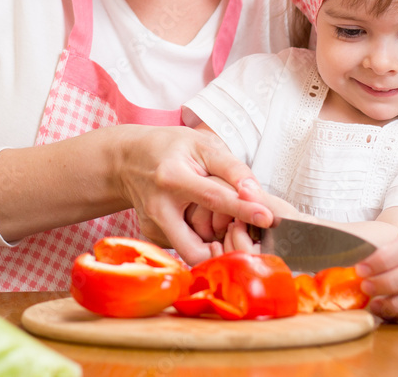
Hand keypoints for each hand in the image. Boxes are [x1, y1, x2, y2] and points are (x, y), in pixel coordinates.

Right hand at [115, 126, 272, 264]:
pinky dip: (200, 237)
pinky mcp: (152, 236)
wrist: (128, 159)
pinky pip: (184, 245)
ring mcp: (152, 226)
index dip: (243, 209)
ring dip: (213, 244)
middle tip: (244, 239)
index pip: (214, 198)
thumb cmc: (169, 148)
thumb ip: (231, 168)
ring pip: (191, 252)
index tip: (269, 218)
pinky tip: (202, 219)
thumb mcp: (201, 145)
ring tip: (224, 224)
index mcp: (172, 178)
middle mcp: (159, 208)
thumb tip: (255, 193)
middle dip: (223, 253)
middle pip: (194, 249)